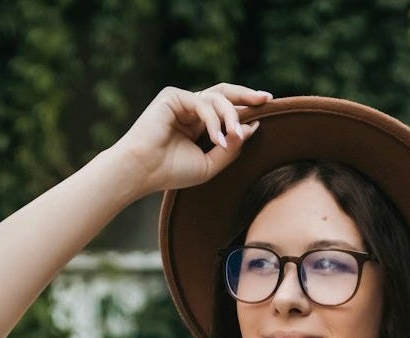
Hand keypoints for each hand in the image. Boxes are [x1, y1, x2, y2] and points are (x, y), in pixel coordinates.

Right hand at [115, 83, 271, 195]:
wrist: (143, 172)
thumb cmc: (171, 172)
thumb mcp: (210, 164)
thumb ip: (232, 147)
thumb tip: (253, 127)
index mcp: (198, 123)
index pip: (227, 109)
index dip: (246, 108)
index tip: (266, 109)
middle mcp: (191, 109)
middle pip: (225, 93)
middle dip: (247, 95)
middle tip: (266, 99)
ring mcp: (181, 100)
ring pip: (217, 99)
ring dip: (230, 117)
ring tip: (234, 136)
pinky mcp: (172, 96)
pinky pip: (203, 103)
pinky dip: (213, 121)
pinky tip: (217, 138)